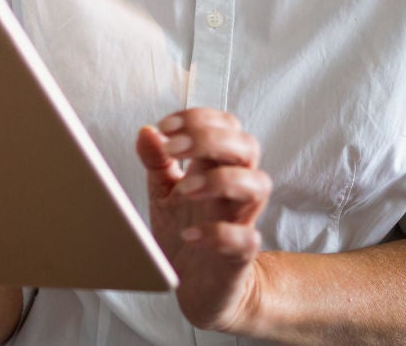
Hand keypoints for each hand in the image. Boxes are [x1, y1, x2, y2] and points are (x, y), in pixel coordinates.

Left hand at [135, 108, 271, 332]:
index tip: (166, 127)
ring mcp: (242, 219)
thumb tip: (147, 131)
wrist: (198, 286)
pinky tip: (189, 235)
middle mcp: (235, 188)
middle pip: (247, 145)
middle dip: (210, 139)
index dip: (200, 119)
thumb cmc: (186, 230)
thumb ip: (156, 161)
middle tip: (173, 149)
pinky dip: (219, 234)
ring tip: (185, 189)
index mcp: (218, 167)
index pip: (227, 125)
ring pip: (258, 184)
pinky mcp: (241, 255)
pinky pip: (246, 239)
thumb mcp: (163, 191)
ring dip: (220, 179)